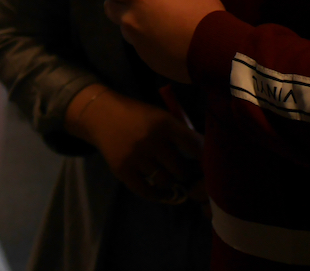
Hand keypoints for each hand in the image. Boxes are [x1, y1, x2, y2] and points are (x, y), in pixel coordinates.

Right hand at [69, 87, 204, 204]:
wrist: (100, 115)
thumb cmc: (138, 116)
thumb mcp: (160, 117)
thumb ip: (182, 135)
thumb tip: (208, 160)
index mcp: (164, 123)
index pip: (195, 147)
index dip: (204, 159)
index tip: (208, 166)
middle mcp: (150, 139)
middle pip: (181, 169)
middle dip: (184, 171)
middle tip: (182, 169)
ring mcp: (135, 156)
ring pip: (165, 180)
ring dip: (169, 179)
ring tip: (167, 174)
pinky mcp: (122, 169)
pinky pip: (146, 191)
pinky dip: (157, 194)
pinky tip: (161, 190)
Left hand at [97, 0, 224, 82]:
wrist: (213, 52)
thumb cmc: (201, 14)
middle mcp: (130, 16)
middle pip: (109, 4)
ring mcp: (135, 39)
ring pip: (122, 25)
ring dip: (129, 18)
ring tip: (148, 15)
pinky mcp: (143, 56)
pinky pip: (136, 42)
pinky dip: (142, 36)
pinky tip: (160, 35)